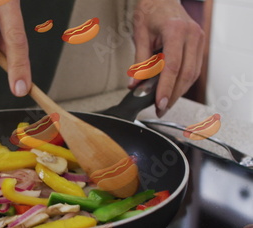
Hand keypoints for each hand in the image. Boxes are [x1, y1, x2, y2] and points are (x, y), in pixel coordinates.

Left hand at [130, 0, 204, 116]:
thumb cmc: (150, 11)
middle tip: (161, 108)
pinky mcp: (199, 43)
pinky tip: (173, 90)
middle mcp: (191, 35)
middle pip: (186, 74)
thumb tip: (135, 84)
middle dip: (173, 95)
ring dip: (179, 91)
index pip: (172, 67)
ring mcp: (198, 38)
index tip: (159, 103)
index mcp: (175, 31)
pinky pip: (194, 68)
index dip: (166, 88)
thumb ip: (139, 61)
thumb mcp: (140, 34)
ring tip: (165, 103)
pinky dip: (183, 81)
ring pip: (193, 73)